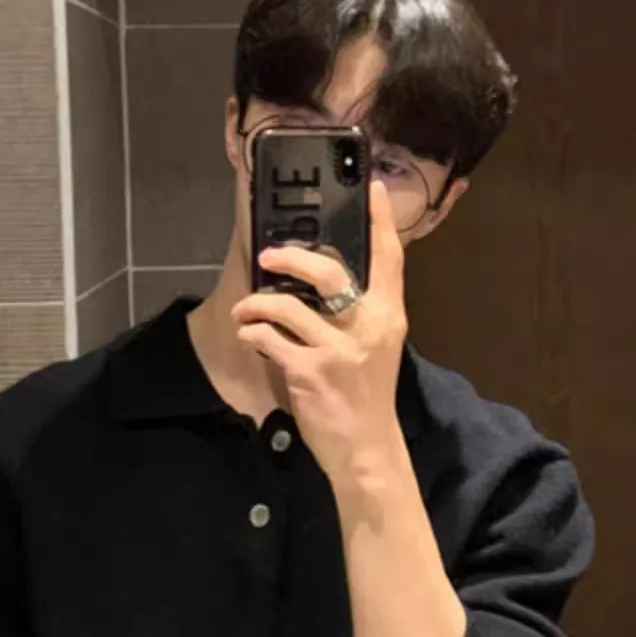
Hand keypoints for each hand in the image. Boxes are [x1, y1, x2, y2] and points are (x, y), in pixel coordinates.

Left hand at [234, 180, 408, 488]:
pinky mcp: (311, 373)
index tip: (373, 187)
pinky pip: (270, 340)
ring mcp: (339, 351)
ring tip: (245, 310)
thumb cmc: (366, 396)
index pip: (390, 259)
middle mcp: (369, 327)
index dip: (380, 221)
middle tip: (267, 256)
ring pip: (289, 306)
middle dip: (292, 258)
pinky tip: (250, 337)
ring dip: (257, 304)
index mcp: (388, 316)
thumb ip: (359, 315)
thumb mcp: (376, 349)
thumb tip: (321, 281)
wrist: (366, 449)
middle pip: (330, 272)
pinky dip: (253, 334)